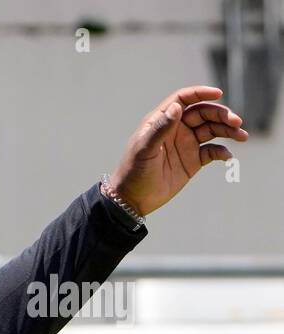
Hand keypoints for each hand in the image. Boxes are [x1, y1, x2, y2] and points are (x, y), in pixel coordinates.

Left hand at [108, 86, 248, 217]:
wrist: (132, 200)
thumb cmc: (133, 172)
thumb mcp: (145, 149)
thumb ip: (161, 128)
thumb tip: (177, 107)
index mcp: (162, 121)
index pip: (183, 99)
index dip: (201, 93)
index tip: (218, 94)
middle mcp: (176, 129)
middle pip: (204, 113)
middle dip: (221, 114)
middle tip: (236, 122)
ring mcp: (185, 144)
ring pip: (212, 130)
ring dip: (228, 130)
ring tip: (241, 136)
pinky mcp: (192, 161)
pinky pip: (212, 151)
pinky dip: (222, 151)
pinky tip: (227, 157)